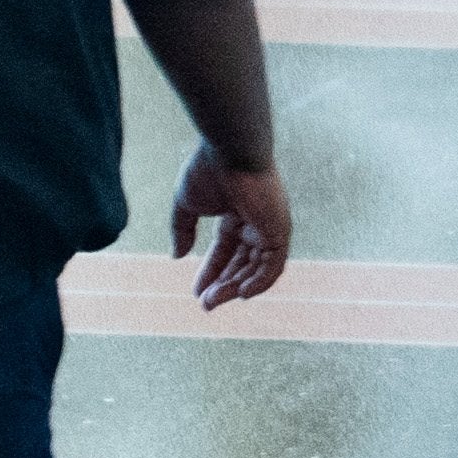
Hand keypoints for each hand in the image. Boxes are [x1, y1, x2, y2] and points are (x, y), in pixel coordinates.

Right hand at [170, 145, 291, 307]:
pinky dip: (260, 282)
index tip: (196, 292)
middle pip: (241, 263)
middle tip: (205, 304)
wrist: (230, 152)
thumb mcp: (186, 206)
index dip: (211, 272)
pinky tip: (242, 294)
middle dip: (223, 285)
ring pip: (256, 268)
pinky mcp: (280, 230)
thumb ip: (182, 231)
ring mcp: (270, 227)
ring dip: (236, 288)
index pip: (224, 251)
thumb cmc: (207, 171)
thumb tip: (177, 257)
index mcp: (235, 214)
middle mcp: (255, 222)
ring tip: (213, 302)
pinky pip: (274, 265)